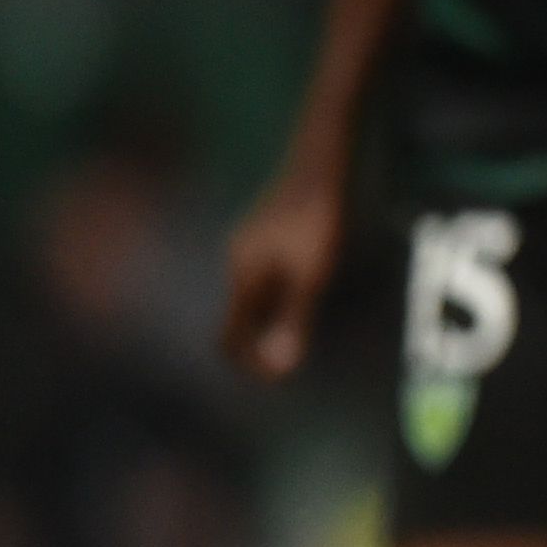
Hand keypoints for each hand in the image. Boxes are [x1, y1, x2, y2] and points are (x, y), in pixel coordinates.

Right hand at [216, 165, 344, 381]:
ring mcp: (248, 247)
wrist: (319, 166)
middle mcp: (237, 264)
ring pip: (251, 299)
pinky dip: (276, 300)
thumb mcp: (310, 275)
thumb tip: (278, 365)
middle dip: (259, 347)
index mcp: (241, 278)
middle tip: (291, 366)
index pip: (228, 337)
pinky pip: (262, 280)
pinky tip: (303, 298)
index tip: (278, 379)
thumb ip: (293, 318)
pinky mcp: (265, 235)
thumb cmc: (317, 221)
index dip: (248, 365)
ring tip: (299, 337)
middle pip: (238, 320)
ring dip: (268, 323)